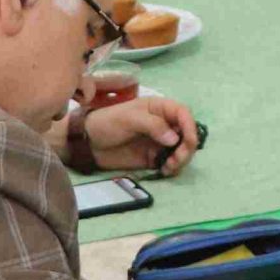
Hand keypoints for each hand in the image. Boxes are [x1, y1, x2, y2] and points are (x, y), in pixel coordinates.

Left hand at [86, 96, 200, 175]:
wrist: (89, 143)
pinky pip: (171, 163)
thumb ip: (153, 125)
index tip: (188, 141)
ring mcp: (160, 142)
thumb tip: (175, 138)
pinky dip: (173, 167)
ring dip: (181, 159)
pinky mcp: (154, 157)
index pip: (183, 114)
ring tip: (169, 166)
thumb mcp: (129, 118)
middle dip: (187, 147)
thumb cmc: (108, 123)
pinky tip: (165, 170)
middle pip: (187, 134)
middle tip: (176, 158)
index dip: (190, 126)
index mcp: (159, 108)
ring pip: (182, 150)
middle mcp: (164, 124)